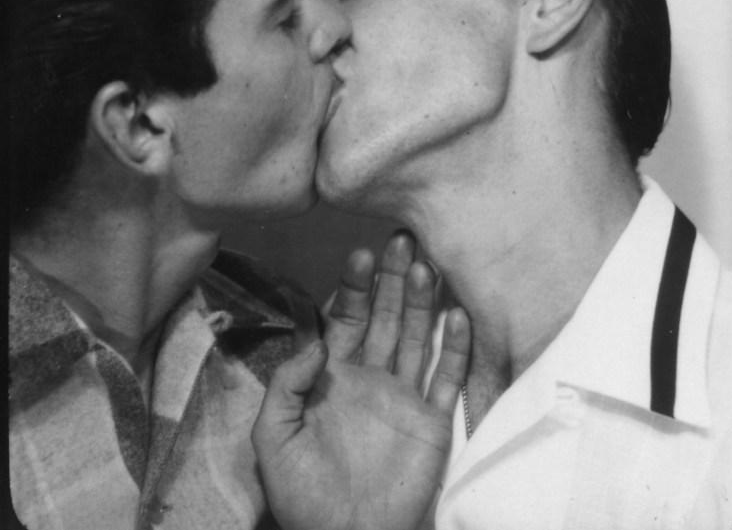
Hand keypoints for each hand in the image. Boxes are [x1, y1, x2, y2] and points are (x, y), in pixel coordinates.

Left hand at [252, 231, 469, 529]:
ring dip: (423, 302)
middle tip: (403, 239)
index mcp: (334, 375)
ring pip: (416, 336)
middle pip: (386, 316)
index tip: (362, 255)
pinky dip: (456, 347)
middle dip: (393, 279)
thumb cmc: (303, 492)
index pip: (348, 317)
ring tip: (428, 266)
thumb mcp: (274, 437)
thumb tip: (315, 342)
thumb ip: (286, 385)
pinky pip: (448, 377)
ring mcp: (405, 396)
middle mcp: (373, 376)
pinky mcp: (433, 420)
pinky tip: (458, 315)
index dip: (355, 286)